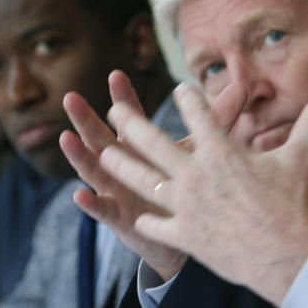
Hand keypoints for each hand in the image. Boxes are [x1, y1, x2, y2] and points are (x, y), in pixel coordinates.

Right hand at [61, 71, 245, 280]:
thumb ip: (216, 121)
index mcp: (140, 146)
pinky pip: (102, 210)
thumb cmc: (186, 185)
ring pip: (94, 170)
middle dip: (86, 119)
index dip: (124, 98)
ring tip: (66, 138)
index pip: (131, 117)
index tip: (118, 74)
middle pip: (102, 137)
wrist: (185, 233)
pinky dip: (91, 203)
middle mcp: (123, 164)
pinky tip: (80, 194)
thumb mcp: (199, 151)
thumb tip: (241, 88)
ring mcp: (117, 190)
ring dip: (79, 155)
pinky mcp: (119, 218)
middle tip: (71, 97)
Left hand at [99, 81, 307, 305]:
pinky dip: (146, 221)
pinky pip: (156, 225)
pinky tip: (139, 217)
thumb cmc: (293, 204)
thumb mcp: (301, 158)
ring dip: (120, 165)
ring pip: (141, 180)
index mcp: (221, 151)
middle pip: (151, 141)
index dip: (188, 98)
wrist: (283, 257)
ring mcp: (185, 206)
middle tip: (115, 111)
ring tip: (104, 154)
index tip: (180, 90)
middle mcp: (196, 174)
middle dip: (130, 123)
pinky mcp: (183, 235)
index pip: (197, 113)